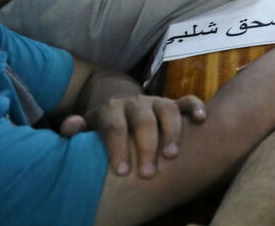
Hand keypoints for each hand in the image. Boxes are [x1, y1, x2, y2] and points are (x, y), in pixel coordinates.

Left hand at [61, 94, 205, 177]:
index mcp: (110, 109)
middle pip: (143, 120)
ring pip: (167, 110)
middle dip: (146, 147)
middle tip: (148, 174)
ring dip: (172, 132)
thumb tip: (73, 124)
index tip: (122, 171)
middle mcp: (135, 103)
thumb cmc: (102, 129)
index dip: (117, 148)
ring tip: (172, 156)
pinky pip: (187, 100)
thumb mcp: (86, 129)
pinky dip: (196, 107)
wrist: (118, 107)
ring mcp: (156, 101)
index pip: (114, 126)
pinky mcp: (173, 103)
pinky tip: (202, 120)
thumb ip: (75, 131)